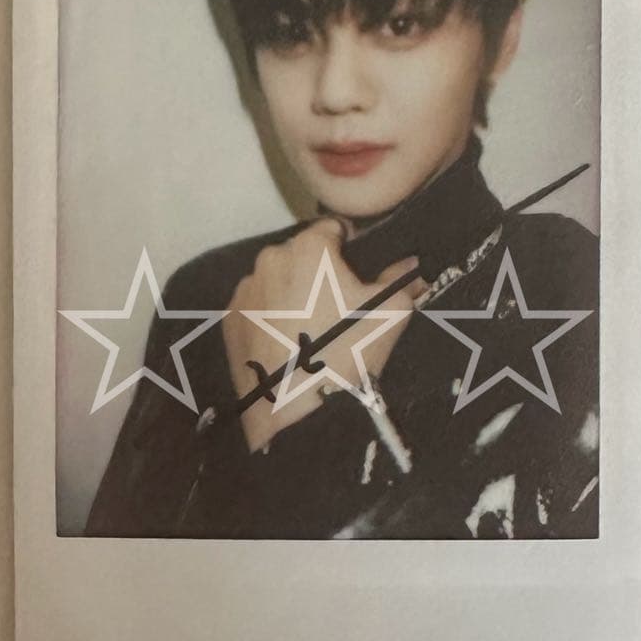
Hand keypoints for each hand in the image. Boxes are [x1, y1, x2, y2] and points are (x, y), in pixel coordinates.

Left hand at [222, 218, 426, 451]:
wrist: (296, 412)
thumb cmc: (346, 353)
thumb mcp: (390, 313)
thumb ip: (402, 279)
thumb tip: (411, 265)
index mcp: (308, 247)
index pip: (334, 228)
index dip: (352, 248)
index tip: (360, 276)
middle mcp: (269, 259)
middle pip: (302, 254)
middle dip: (320, 273)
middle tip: (338, 310)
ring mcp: (244, 291)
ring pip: (277, 280)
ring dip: (293, 294)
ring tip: (310, 332)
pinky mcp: (229, 320)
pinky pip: (257, 307)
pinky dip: (270, 317)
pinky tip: (286, 345)